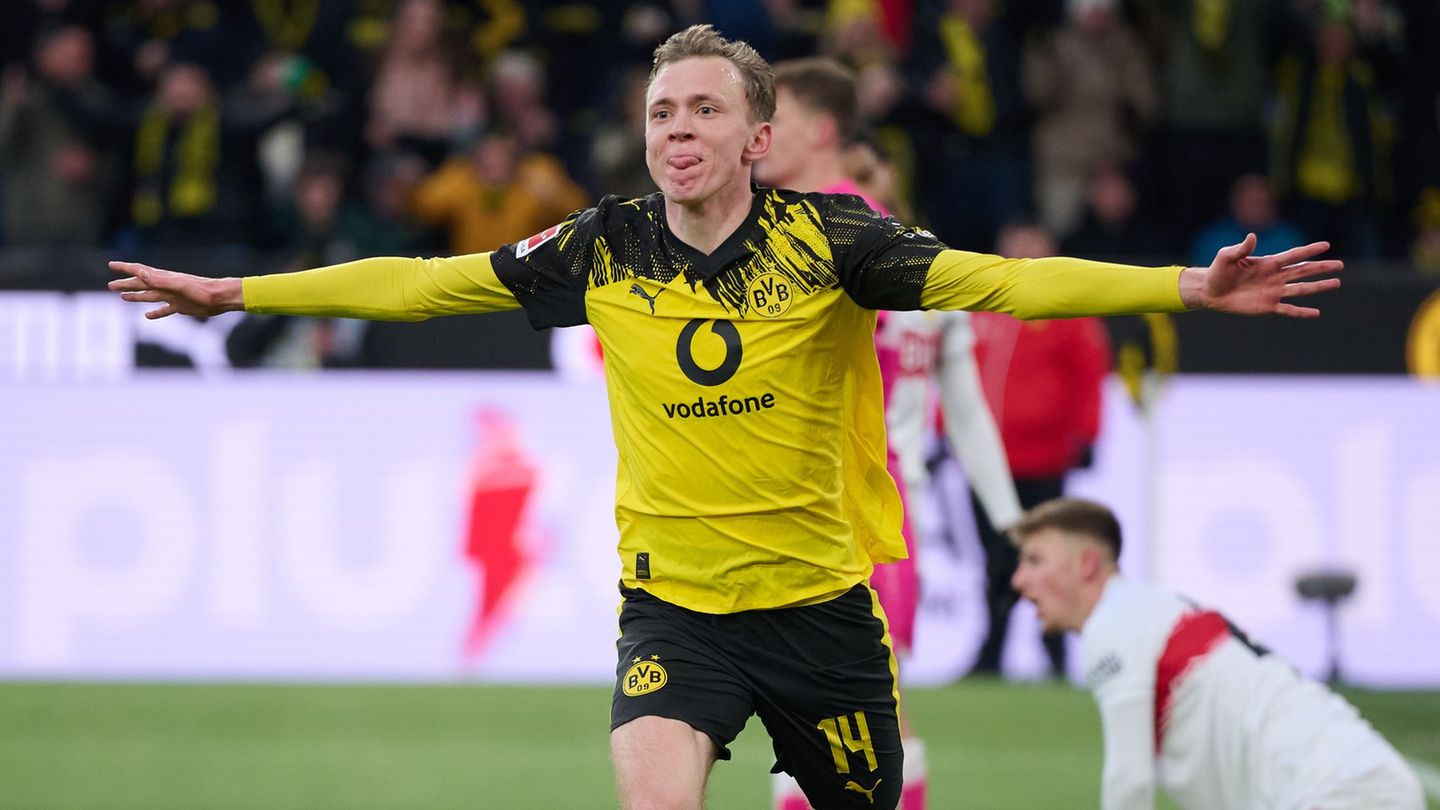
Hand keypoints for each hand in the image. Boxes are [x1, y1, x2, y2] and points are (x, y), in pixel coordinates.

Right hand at [108, 261, 242, 318]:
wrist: (220, 298)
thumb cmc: (201, 290)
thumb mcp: (178, 285)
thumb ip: (159, 279)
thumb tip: (140, 273)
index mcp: (163, 278)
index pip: (140, 271)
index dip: (125, 268)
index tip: (111, 265)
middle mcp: (166, 286)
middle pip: (141, 284)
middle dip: (126, 284)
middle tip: (110, 285)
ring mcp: (173, 297)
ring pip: (150, 296)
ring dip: (136, 296)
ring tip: (122, 297)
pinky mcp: (181, 307)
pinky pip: (164, 310)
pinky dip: (155, 313)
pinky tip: (147, 316)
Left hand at [1180, 234, 1341, 316]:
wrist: (1210, 291)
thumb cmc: (1217, 271)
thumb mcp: (1227, 256)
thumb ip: (1241, 248)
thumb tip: (1252, 237)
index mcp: (1268, 262)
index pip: (1293, 255)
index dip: (1309, 250)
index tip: (1326, 245)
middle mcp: (1275, 276)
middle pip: (1303, 271)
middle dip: (1321, 267)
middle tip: (1340, 265)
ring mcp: (1273, 292)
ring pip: (1301, 289)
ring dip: (1318, 286)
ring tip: (1336, 283)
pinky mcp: (1267, 306)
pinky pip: (1288, 309)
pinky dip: (1302, 312)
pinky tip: (1316, 313)